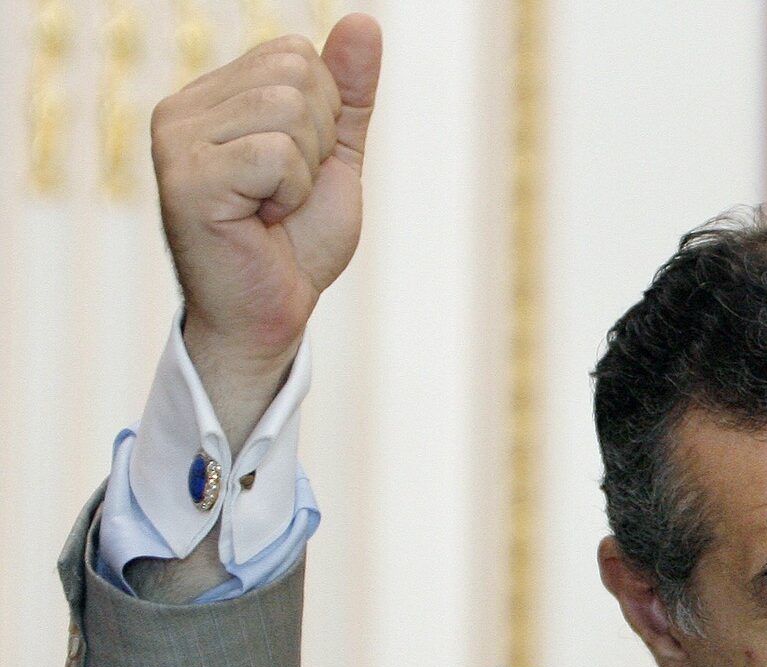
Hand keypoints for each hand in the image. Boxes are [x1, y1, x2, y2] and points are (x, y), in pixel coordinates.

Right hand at [151, 14, 380, 390]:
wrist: (273, 313)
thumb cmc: (296, 241)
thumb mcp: (335, 155)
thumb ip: (348, 92)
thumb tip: (364, 22)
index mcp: (213, 97)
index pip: (296, 55)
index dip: (325, 116)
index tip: (298, 169)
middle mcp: (183, 109)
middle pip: (295, 75)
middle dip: (318, 142)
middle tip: (286, 193)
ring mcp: (177, 141)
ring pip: (289, 111)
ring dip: (305, 173)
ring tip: (272, 208)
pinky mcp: (186, 178)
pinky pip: (277, 154)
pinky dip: (291, 193)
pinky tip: (261, 221)